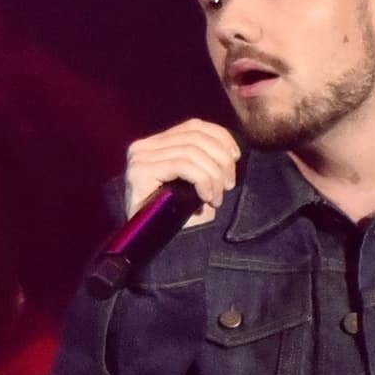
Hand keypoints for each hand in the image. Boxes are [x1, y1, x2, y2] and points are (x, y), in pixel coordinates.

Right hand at [124, 119, 241, 218]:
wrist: (161, 248)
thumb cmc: (180, 218)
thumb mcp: (196, 183)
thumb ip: (204, 159)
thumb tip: (230, 148)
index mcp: (155, 144)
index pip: (193, 126)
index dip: (220, 137)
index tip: (235, 157)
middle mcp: (143, 147)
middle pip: (194, 137)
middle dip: (220, 160)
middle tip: (229, 185)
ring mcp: (139, 158)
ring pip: (192, 152)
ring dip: (213, 175)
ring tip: (217, 197)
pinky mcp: (140, 172)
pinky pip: (183, 165)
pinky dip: (203, 180)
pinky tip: (207, 198)